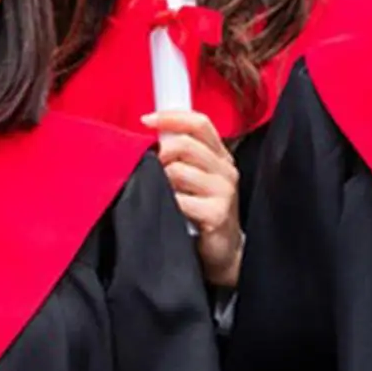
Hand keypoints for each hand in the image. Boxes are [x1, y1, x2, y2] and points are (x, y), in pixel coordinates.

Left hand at [143, 109, 242, 286]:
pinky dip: (168, 204)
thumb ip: (180, 155)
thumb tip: (151, 135)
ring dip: (161, 182)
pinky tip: (170, 211)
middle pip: (185, 144)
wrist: (222, 252)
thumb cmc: (202, 212)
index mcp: (220, 156)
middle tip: (153, 169)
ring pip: (177, 170)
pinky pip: (178, 199)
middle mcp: (225, 170)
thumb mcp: (194, 178)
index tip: (146, 120)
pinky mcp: (216, 214)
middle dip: (160, 154)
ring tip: (164, 195)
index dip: (171, 117)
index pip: (199, 123)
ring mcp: (224, 192)